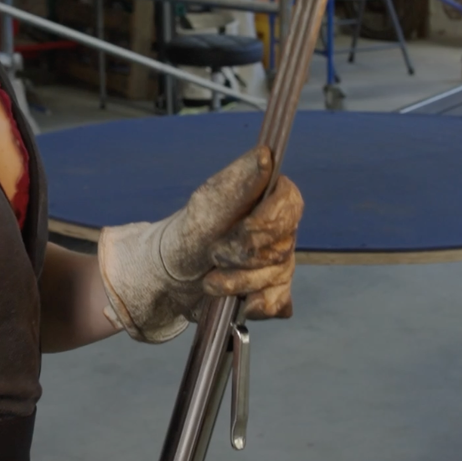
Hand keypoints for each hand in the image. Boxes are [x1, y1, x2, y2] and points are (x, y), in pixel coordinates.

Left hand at [97, 146, 302, 342]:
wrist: (170, 277)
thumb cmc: (188, 234)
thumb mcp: (206, 206)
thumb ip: (238, 181)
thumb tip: (265, 155)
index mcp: (267, 198)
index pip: (290, 201)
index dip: (269, 220)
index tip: (244, 228)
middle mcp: (279, 229)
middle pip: (283, 242)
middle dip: (243, 254)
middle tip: (214, 253)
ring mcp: (280, 262)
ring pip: (276, 275)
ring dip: (237, 282)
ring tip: (211, 279)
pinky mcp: (274, 292)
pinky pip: (278, 303)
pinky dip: (254, 305)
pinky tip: (236, 302)